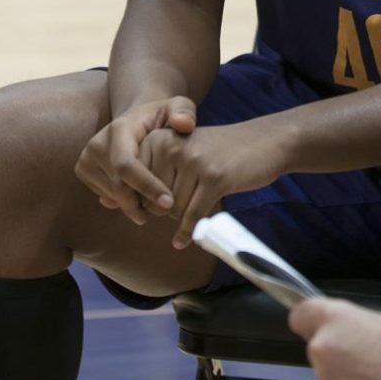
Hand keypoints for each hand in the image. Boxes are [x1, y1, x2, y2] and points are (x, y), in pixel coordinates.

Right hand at [75, 96, 195, 224]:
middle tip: (166, 211)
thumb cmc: (161, 116)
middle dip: (142, 203)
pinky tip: (143, 197)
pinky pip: (107, 197)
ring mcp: (86, 159)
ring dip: (136, 205)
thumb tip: (183, 124)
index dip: (146, 186)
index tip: (168, 203)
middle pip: (118, 186)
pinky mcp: (84, 171)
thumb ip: (184, 112)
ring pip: (113, 195)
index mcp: (118, 129)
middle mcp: (96, 144)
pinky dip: (126, 203)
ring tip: (156, 203)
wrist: (136, 120)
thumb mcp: (177, 107)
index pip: (126, 165)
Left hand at [139, 115, 289, 248]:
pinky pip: (193, 215)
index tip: (158, 206)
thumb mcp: (181, 151)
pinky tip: (182, 241)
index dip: (145, 202)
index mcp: (158, 138)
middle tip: (188, 199)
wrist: (264, 142)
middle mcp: (172, 146)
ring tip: (200, 200)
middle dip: (168, 210)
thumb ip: (152, 173)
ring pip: (174, 210)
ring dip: (184, 217)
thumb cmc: (219, 152)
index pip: (135, 185)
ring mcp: (194, 161)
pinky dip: (187, 232)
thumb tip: (116, 203)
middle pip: (154, 200)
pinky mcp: (214, 177)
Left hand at [289, 298, 380, 379]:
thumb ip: (347, 327)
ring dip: (346, 379)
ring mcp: (328, 378)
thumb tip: (341, 336)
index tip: (317, 328)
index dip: (308, 323)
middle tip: (364, 357)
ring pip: (330, 377)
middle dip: (335, 355)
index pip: (299, 316)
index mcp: (332, 316)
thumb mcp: (372, 320)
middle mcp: (322, 345)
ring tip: (376, 376)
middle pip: (317, 350)